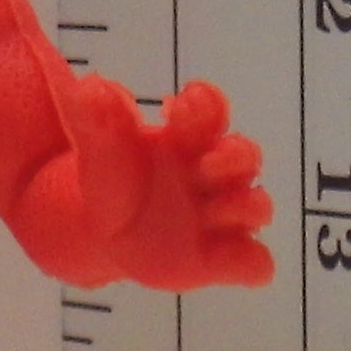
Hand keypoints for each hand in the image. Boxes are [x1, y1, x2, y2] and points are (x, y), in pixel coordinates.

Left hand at [70, 77, 273, 290]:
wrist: (107, 231)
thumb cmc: (117, 179)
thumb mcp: (100, 149)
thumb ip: (99, 119)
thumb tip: (93, 87)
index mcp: (187, 139)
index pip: (211, 112)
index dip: (207, 106)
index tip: (186, 102)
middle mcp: (214, 174)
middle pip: (244, 157)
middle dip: (235, 157)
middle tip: (204, 164)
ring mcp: (222, 217)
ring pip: (256, 206)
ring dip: (245, 206)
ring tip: (211, 210)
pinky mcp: (222, 257)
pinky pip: (254, 262)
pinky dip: (251, 263)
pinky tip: (229, 259)